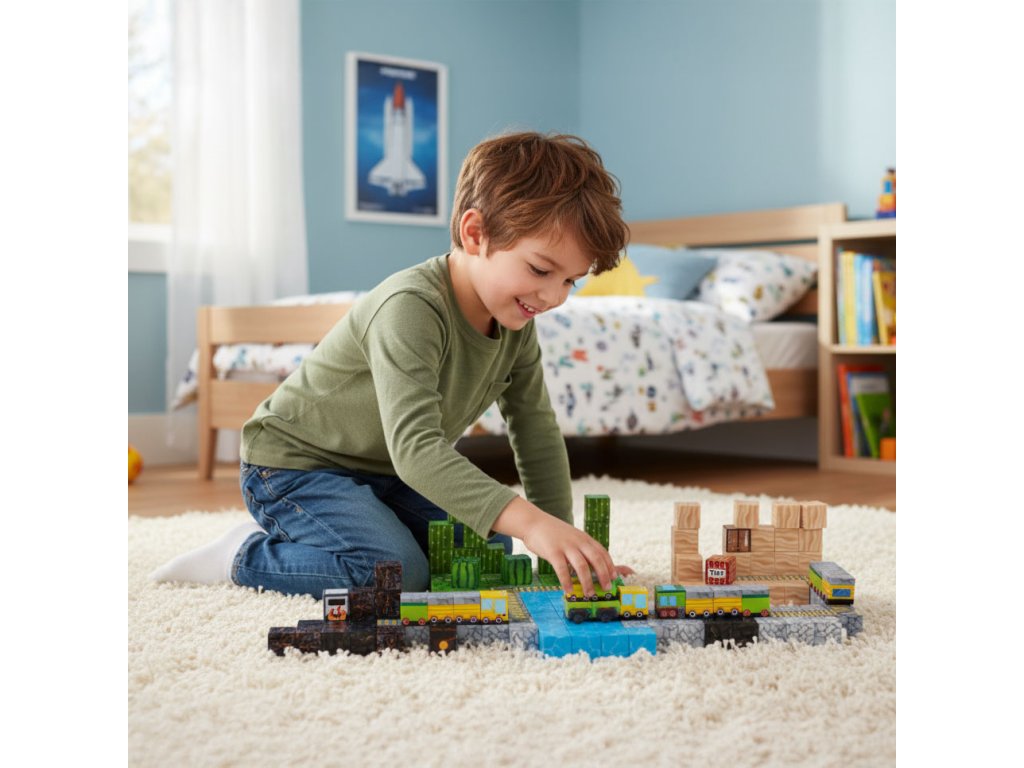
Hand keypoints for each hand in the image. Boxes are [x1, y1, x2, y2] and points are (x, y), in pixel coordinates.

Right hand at [492, 497, 633, 596]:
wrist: (533, 522)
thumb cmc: (553, 533)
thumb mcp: (571, 536)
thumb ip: (581, 548)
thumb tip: (591, 565)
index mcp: (584, 538)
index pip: (602, 552)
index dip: (610, 565)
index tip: (614, 577)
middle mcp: (578, 541)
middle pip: (596, 559)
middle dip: (603, 575)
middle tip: (606, 588)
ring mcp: (566, 546)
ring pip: (581, 566)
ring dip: (587, 582)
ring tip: (588, 594)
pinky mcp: (553, 552)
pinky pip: (562, 569)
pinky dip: (566, 582)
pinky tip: (568, 591)